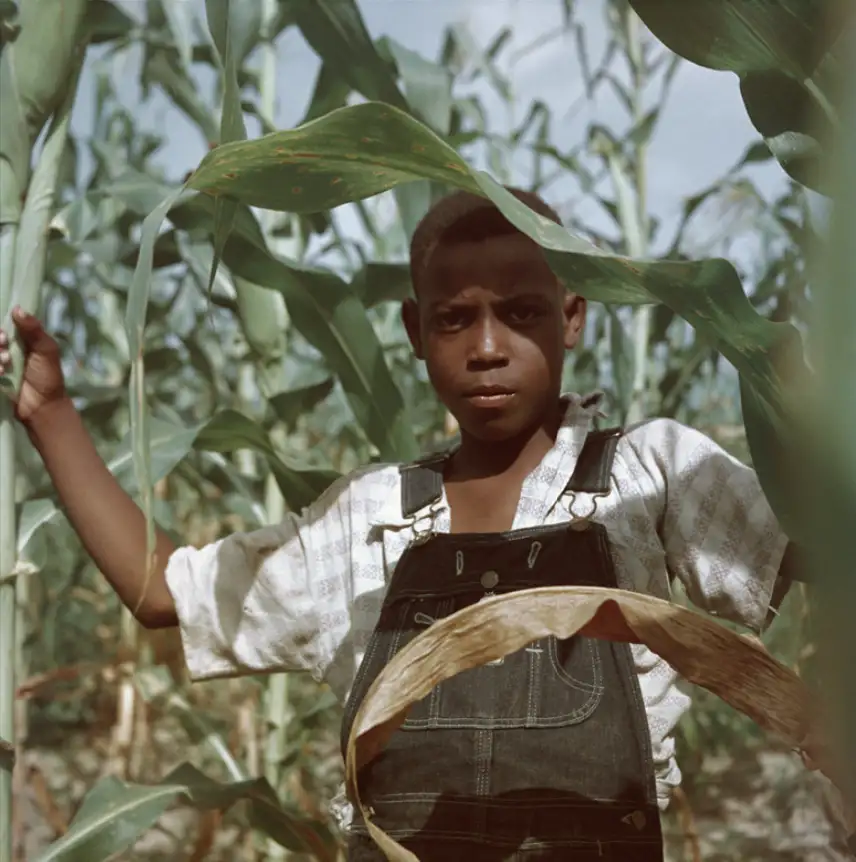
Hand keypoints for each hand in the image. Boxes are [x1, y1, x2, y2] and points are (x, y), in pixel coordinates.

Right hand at [0, 306, 66, 423]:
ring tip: (5, 362)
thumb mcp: (46, 350)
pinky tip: (1, 372)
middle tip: (4, 345)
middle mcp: (4, 347)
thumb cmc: (48, 376)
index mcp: (18, 338)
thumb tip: (18, 309)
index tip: (5, 334)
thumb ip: (34, 330)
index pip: (2, 324)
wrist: (43, 405)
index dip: (0, 327)